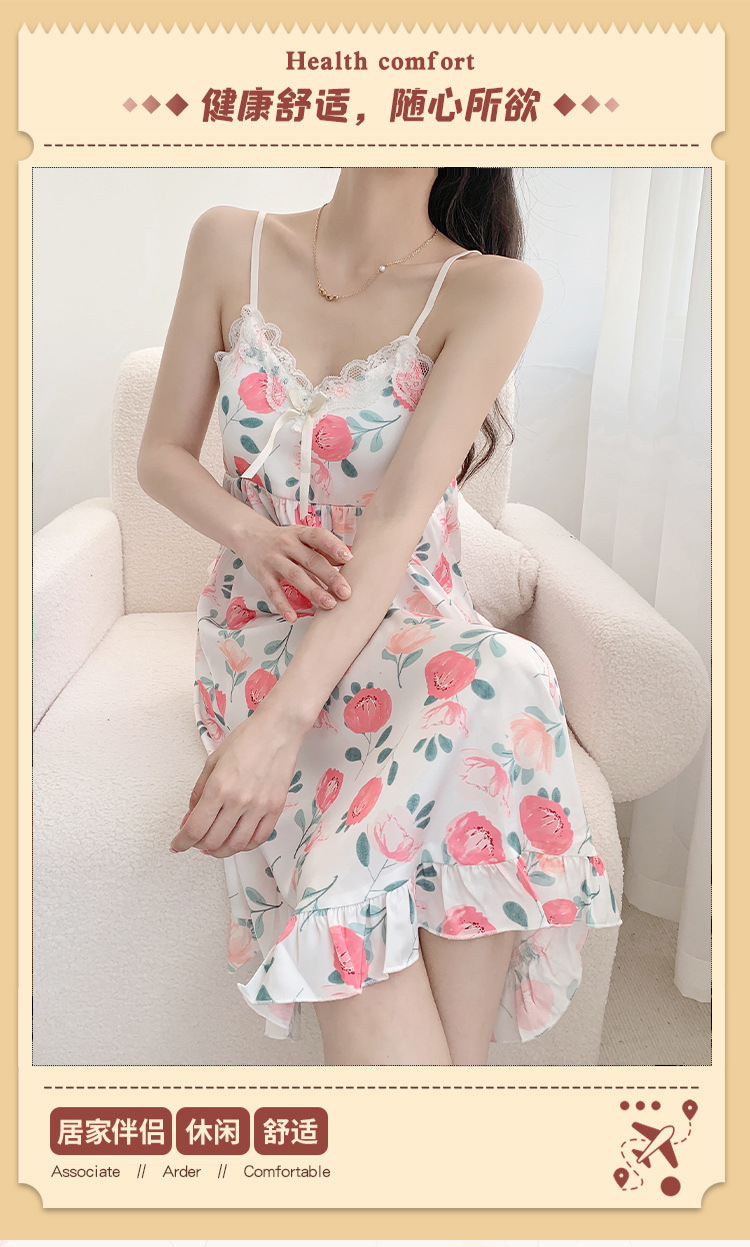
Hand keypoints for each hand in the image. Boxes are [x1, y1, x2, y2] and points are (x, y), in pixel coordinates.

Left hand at [170, 711, 303, 856]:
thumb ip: (199, 792)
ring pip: (235, 845)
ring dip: (220, 851)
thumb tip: (190, 817)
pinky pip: (259, 839)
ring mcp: (259, 806)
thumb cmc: (247, 739)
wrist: (278, 730)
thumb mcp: (213, 761)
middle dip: (198, 845)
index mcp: (219, 787)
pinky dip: (244, 846)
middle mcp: (239, 800)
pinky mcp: (276, 808)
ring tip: (213, 845)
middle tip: (194, 841)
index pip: (195, 828)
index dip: (182, 842)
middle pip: (213, 841)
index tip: (177, 844)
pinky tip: (236, 841)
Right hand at [237, 515, 352, 621]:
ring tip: (329, 605)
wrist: (250, 536)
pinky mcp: (262, 573)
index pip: (318, 536)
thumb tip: (349, 561)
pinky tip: (292, 617)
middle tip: (346, 592)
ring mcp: (274, 558)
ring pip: (295, 575)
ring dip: (313, 591)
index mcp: (300, 533)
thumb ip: (322, 549)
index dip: (333, 546)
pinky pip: (273, 591)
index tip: (348, 558)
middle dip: (330, 577)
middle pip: (311, 560)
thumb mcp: (302, 538)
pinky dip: (282, 604)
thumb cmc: (285, 540)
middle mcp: (287, 544)